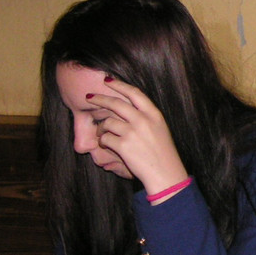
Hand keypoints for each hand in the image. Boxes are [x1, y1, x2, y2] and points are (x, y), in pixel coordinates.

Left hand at [86, 76, 188, 196]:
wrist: (166, 173)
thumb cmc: (163, 153)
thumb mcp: (160, 128)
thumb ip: (146, 116)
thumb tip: (126, 106)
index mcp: (154, 114)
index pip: (134, 93)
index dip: (119, 85)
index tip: (107, 80)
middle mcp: (143, 120)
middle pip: (116, 103)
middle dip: (99, 98)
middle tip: (89, 97)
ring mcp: (133, 132)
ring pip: (107, 122)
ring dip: (101, 127)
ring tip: (101, 133)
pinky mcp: (123, 145)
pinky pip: (105, 138)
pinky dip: (103, 141)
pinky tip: (106, 145)